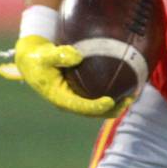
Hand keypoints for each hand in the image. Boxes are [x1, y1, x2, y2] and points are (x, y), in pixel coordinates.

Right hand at [0, 35, 121, 117]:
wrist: (32, 59)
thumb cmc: (37, 57)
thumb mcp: (43, 55)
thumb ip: (58, 55)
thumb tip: (77, 56)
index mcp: (59, 98)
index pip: (80, 107)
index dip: (96, 106)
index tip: (110, 101)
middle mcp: (69, 102)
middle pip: (94, 112)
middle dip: (113, 109)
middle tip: (129, 100)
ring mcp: (75, 99)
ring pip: (99, 109)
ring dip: (117, 105)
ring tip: (134, 96)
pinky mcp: (80, 94)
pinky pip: (99, 98)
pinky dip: (114, 95)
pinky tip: (128, 87)